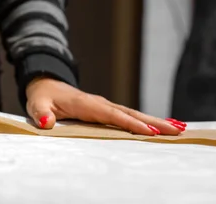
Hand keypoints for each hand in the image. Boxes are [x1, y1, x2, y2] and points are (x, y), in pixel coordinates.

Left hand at [25, 77, 186, 135]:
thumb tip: (46, 123)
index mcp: (86, 104)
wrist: (44, 83)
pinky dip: (144, 121)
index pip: (112, 115)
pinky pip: (127, 116)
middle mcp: (99, 103)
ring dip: (155, 121)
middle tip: (178, 130)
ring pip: (132, 114)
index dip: (131, 123)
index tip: (151, 132)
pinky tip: (159, 127)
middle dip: (154, 122)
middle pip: (130, 113)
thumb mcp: (36, 104)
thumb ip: (41, 114)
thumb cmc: (42, 96)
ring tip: (179, 128)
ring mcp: (103, 105)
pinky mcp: (104, 109)